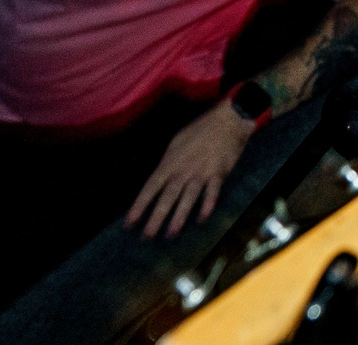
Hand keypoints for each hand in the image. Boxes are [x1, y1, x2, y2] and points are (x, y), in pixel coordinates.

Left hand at [126, 102, 254, 237]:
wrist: (228, 119)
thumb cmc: (200, 130)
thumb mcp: (177, 142)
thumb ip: (169, 162)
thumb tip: (160, 180)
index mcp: (170, 161)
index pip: (150, 187)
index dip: (139, 205)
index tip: (129, 223)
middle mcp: (183, 169)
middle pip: (167, 196)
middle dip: (156, 217)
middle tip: (147, 236)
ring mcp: (202, 172)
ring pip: (188, 197)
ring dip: (179, 216)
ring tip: (170, 234)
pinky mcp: (219, 173)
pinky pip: (212, 192)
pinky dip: (207, 205)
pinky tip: (202, 219)